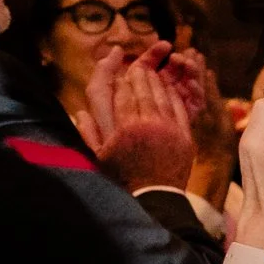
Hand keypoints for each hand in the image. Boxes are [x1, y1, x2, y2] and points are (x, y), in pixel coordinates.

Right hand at [78, 40, 197, 191]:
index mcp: (125, 127)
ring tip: (153, 73)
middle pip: (144, 92)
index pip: (124, 95)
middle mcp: (148, 123)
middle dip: (140, 76)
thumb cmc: (123, 178)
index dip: (123, 81)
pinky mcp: (185, 135)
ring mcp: (169, 128)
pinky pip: (180, 109)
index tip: (122, 72)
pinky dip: (175, 96)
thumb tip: (79, 111)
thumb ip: (89, 133)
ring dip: (158, 83)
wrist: (155, 196)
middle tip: (139, 66)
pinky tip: (171, 89)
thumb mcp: (100, 158)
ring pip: (163, 98)